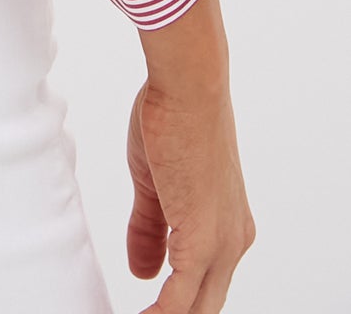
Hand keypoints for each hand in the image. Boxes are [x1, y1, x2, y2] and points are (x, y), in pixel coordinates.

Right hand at [125, 71, 255, 311]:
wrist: (189, 87)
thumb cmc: (175, 118)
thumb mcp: (155, 184)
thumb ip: (150, 229)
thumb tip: (143, 272)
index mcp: (230, 228)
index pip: (206, 286)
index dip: (175, 305)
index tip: (146, 310)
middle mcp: (234, 242)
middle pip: (205, 307)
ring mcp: (222, 244)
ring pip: (196, 309)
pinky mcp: (202, 242)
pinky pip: (180, 300)